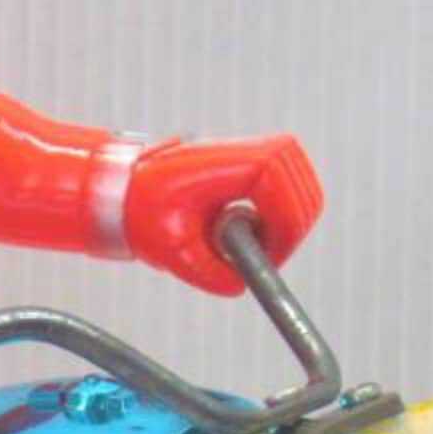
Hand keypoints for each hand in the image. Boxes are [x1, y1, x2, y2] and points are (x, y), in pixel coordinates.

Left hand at [123, 136, 322, 295]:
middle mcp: (242, 149)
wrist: (130, 187)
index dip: (284, 225)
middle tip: (267, 256)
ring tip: (258, 242)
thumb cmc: (145, 211)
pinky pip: (294, 185)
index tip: (273, 254)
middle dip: (291, 229)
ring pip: (302, 185)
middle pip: (299, 186)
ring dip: (289, 221)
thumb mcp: (173, 251)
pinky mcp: (261, 158)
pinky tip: (258, 228)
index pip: (277, 183)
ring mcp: (255, 149)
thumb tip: (241, 284)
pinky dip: (285, 212)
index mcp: (221, 165)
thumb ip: (209, 272)